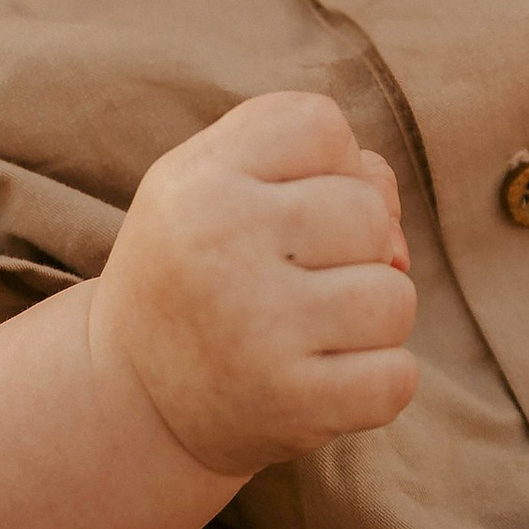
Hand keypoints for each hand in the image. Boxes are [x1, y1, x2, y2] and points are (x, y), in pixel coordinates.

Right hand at [94, 90, 417, 479]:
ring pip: (395, 296)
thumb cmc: (197, 272)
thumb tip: (398, 248)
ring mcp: (259, 330)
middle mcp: (223, 247)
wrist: (130, 398)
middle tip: (292, 281)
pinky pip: (398, 377)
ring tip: (306, 332)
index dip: (329, 165)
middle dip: (354, 248)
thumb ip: (322, 170)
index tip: (286, 208)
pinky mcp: (291, 403)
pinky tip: (321, 381)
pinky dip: (377, 383)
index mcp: (199, 182)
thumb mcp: (219, 189)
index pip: (322, 125)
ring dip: (370, 319)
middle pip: (368, 212)